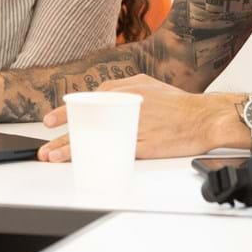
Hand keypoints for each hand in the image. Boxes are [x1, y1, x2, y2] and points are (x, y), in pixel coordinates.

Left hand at [36, 74, 238, 161]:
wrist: (205, 117)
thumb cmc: (180, 105)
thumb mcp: (149, 87)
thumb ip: (126, 92)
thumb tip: (105, 99)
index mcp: (128, 89)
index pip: (88, 100)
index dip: (66, 111)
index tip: (50, 120)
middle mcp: (127, 105)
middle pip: (86, 120)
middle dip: (62, 134)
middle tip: (46, 146)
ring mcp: (134, 125)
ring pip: (95, 137)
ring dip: (72, 148)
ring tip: (54, 157)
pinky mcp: (143, 144)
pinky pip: (112, 151)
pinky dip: (95, 157)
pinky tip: (84, 163)